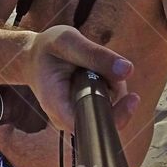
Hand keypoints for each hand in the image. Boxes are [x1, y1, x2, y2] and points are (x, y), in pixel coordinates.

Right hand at [25, 25, 140, 132]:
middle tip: (107, 65)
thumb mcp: (67, 41)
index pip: (91, 125)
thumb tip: (128, 70)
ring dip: (114, 85)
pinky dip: (110, 85)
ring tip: (96, 64)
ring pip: (111, 108)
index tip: (132, 98)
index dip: (115, 116)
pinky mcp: (87, 110)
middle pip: (106, 117)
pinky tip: (98, 71)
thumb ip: (95, 55)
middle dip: (116, 91)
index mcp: (58, 105)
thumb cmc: (47, 49)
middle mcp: (69, 118)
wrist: (34, 57)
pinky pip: (108, 103)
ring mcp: (79, 116)